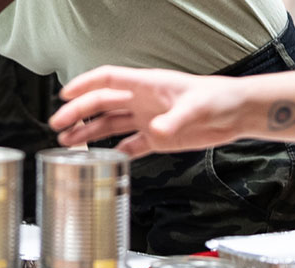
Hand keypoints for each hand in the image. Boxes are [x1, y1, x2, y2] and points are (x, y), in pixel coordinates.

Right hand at [50, 66, 252, 156]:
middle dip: (78, 113)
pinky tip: (104, 159)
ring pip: (111, 125)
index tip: (64, 94)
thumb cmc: (219, 99)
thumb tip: (157, 130)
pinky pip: (130, 145)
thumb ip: (174, 120)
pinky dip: (116, 152)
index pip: (107, 79)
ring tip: (69, 143)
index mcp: (147, 85)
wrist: (236, 114)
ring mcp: (148, 120)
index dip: (84, 85)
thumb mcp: (196, 108)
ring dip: (89, 133)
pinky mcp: (158, 138)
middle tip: (58, 125)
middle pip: (102, 104)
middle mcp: (143, 101)